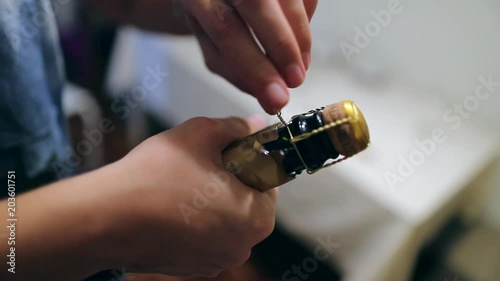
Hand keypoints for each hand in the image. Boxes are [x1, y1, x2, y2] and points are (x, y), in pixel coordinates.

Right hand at [103, 116, 276, 277]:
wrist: (105, 217)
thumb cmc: (156, 175)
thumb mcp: (202, 134)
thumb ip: (236, 127)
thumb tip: (254, 124)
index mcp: (256, 217)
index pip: (269, 180)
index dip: (251, 159)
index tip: (230, 150)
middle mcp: (242, 247)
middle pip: (247, 201)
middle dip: (231, 179)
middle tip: (203, 162)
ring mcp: (215, 261)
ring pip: (225, 219)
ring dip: (212, 199)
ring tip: (184, 181)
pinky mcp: (191, 267)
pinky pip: (204, 235)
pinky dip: (195, 219)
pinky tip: (171, 203)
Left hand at [179, 0, 318, 113]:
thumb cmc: (206, 11)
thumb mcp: (207, 39)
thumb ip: (233, 67)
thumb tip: (268, 94)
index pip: (225, 29)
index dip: (255, 66)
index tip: (276, 97)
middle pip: (256, 3)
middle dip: (283, 48)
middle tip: (296, 80)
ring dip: (300, 36)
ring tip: (301, 65)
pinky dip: (306, 18)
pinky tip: (298, 37)